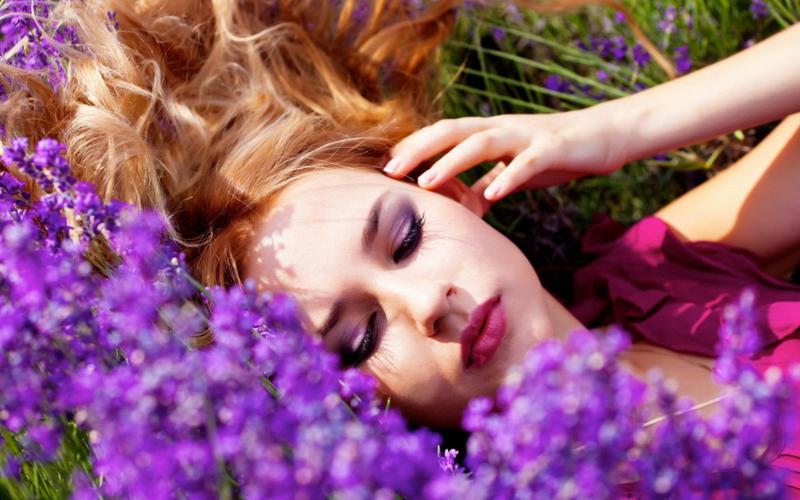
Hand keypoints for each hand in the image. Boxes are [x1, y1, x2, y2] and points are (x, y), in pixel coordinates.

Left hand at [383, 108, 627, 201]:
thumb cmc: (556, 154)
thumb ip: (487, 187)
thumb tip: (464, 211)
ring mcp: (527, 135)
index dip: (414, 147)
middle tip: (391, 171)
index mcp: (490, 132)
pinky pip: (527, 162)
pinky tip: (491, 196)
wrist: (607, 135)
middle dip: (419, 150)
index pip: (444, 135)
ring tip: (426, 182)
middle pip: (453, 131)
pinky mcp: (554, 147)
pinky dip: (508, 177)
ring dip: (451, 161)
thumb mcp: (514, 172)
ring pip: (482, 141)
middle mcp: (502, 127)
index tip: (385, 166)